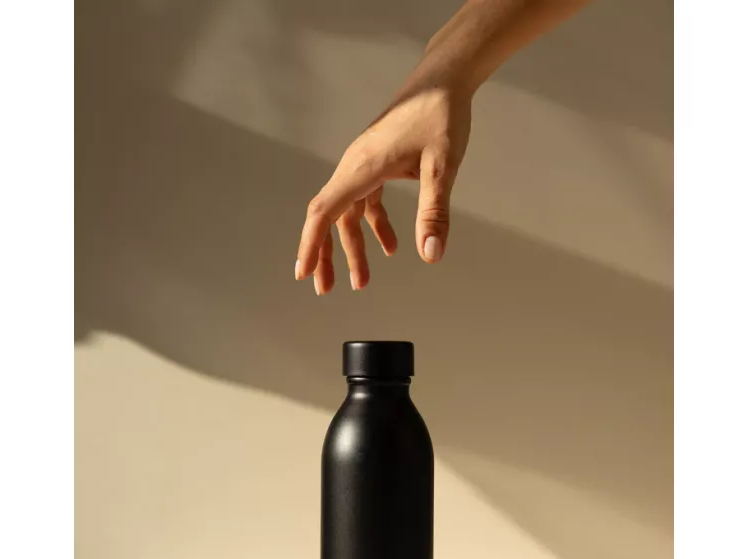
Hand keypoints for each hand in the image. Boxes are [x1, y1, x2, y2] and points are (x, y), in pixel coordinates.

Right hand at [295, 84, 471, 293]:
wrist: (444, 80)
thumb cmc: (441, 116)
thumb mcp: (441, 168)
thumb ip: (434, 213)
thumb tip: (430, 256)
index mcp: (362, 167)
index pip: (325, 211)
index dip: (311, 244)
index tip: (304, 273)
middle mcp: (355, 167)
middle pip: (329, 217)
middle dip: (325, 255)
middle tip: (325, 289)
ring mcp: (363, 166)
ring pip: (347, 213)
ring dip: (352, 247)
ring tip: (362, 281)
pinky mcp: (376, 165)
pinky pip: (365, 203)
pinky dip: (373, 227)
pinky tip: (391, 247)